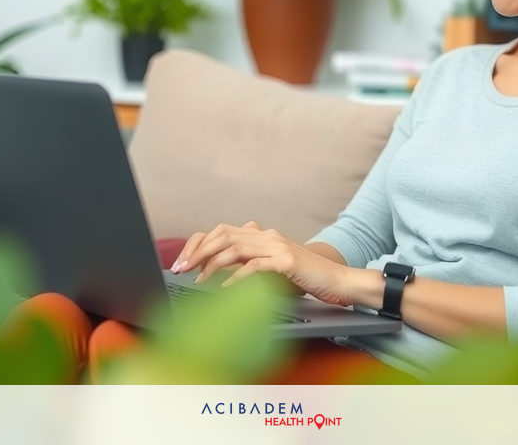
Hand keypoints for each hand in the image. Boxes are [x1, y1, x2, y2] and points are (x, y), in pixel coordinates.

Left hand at [171, 221, 354, 306]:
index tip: (182, 261)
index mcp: (260, 235)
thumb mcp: (270, 271)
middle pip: (223, 235)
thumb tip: (216, 276)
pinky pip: (254, 266)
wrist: (337, 279)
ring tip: (198, 280)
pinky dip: (236, 277)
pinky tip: (224, 287)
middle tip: (181, 269)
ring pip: (235, 248)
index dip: (198, 243)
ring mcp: (276, 245)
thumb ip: (248, 267)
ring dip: (211, 264)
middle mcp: (266, 236)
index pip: (221, 231)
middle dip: (198, 252)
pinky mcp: (286, 260)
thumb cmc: (303, 278)